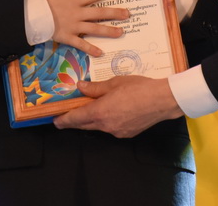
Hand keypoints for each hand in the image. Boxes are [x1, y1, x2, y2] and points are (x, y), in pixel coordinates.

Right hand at [42, 0, 128, 56]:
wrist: (31, 16)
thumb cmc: (42, 2)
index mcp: (74, 1)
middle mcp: (77, 14)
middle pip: (99, 13)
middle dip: (114, 13)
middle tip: (127, 14)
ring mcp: (73, 26)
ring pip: (94, 29)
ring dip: (108, 30)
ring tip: (121, 32)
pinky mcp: (68, 37)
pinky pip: (81, 44)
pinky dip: (91, 49)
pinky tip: (100, 52)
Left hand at [52, 75, 181, 137]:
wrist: (162, 100)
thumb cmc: (139, 88)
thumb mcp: (114, 83)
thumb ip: (95, 88)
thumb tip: (80, 87)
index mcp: (101, 111)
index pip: (76, 118)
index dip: (64, 120)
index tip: (55, 121)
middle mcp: (106, 125)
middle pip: (85, 125)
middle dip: (75, 122)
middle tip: (66, 117)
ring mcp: (117, 131)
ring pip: (98, 127)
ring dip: (92, 121)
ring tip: (90, 111)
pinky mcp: (127, 134)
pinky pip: (111, 129)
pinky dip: (106, 122)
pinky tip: (111, 113)